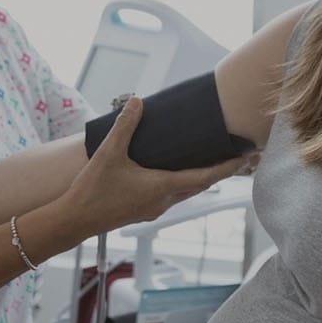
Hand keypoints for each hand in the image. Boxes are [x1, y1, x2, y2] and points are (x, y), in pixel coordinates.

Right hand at [56, 97, 253, 239]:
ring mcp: (155, 208)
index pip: (205, 176)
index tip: (246, 157)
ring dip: (204, 178)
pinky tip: (178, 174)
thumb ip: (124, 126)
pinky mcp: (144, 211)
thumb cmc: (93, 190)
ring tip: (216, 163)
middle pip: (201, 184)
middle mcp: (164, 200)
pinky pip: (173, 196)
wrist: (75, 220)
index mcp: (162, 187)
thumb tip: (137, 101)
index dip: (228, 167)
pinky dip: (185, 184)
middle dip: (222, 171)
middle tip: (241, 158)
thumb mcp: (108, 153)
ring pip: (187, 191)